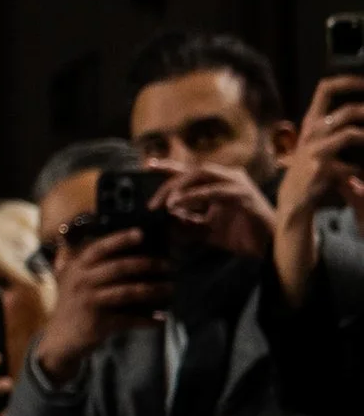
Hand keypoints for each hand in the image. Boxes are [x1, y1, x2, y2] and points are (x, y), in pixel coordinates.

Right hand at [32, 223, 169, 380]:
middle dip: (148, 264)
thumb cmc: (71, 305)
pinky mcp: (99, 323)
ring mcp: (91, 302)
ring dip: (153, 289)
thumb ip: (80, 260)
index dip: (120, 239)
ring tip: (171, 287)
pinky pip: (129, 319)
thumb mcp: (69, 279)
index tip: (141, 233)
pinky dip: (147, 320)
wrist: (61, 339)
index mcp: (77, 268)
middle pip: (119, 267)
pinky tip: (161, 319)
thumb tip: (101, 240)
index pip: (99, 248)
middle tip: (169, 264)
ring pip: (128, 292)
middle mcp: (82, 282)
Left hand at [161, 159, 275, 262]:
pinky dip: (195, 196)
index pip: (190, 171)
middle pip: (193, 171)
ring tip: (167, 204)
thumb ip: (187, 222)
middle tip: (153, 203)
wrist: (268, 250)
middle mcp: (229, 177)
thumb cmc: (241, 236)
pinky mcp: (243, 195)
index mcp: (220, 182)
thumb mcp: (206, 229)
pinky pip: (214, 192)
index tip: (147, 165)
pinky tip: (181, 204)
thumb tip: (164, 218)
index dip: (169, 167)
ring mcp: (237, 184)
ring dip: (181, 188)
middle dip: (170, 183)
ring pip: (202, 175)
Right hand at [272, 77, 363, 300]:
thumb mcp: (321, 147)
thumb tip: (360, 120)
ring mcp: (315, 149)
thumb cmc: (312, 174)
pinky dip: (355, 169)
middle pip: (345, 110)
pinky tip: (355, 175)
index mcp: (312, 122)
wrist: (293, 203)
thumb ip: (338, 133)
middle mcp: (312, 131)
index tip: (363, 80)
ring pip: (349, 132)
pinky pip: (348, 162)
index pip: (325, 89)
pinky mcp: (320, 169)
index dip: (347, 80)